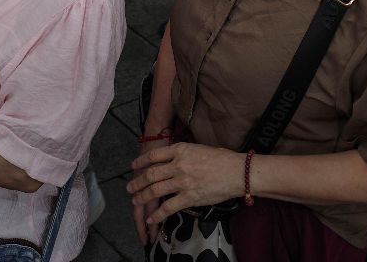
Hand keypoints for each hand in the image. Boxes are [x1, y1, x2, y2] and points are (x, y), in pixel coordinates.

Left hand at [127, 142, 244, 233]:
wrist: (237, 172)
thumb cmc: (221, 159)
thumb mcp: (198, 148)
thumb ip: (182, 153)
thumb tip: (171, 158)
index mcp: (180, 150)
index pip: (154, 155)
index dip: (141, 162)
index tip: (134, 166)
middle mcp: (178, 165)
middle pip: (151, 174)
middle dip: (137, 182)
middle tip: (130, 187)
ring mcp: (183, 182)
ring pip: (155, 190)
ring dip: (142, 196)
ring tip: (135, 200)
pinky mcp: (189, 197)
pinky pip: (168, 207)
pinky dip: (157, 214)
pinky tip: (151, 218)